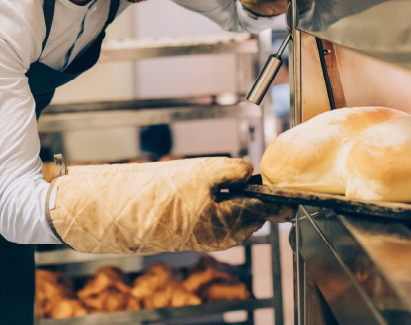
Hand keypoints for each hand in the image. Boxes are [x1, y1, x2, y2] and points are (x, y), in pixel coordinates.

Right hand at [48, 157, 291, 253]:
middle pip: (254, 217)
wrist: (121, 211)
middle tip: (253, 178)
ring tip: (223, 182)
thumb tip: (249, 172)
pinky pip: (218, 222)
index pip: (267, 210)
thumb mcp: (202, 171)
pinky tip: (208, 192)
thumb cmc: (160, 192)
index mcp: (229, 222)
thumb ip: (232, 171)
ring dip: (237, 202)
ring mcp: (207, 239)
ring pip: (235, 219)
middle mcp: (222, 237)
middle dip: (257, 199)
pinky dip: (221, 208)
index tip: (290, 189)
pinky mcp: (193, 236)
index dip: (280, 198)